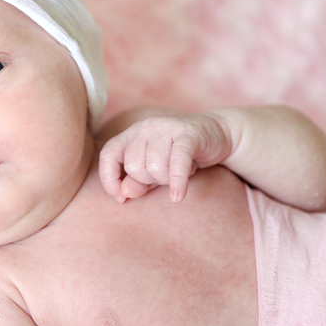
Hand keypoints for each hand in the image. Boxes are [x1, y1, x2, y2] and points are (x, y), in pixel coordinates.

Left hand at [98, 113, 232, 202]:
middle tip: (166, 176)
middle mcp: (145, 127)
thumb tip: (124, 193)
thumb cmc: (180, 157)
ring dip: (168, 179)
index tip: (120, 198)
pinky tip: (179, 196)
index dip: (109, 179)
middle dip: (150, 181)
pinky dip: (177, 183)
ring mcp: (165, 127)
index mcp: (131, 134)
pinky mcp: (187, 134)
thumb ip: (138, 182)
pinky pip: (177, 163)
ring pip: (155, 167)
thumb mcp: (155, 172)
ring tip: (179, 172)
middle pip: (134, 166)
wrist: (217, 136)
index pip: (108, 155)